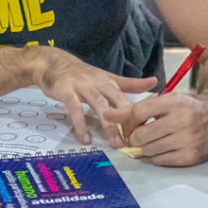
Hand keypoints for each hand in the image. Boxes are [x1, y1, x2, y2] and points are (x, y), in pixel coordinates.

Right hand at [29, 48, 156, 146]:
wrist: (53, 63)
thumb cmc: (82, 75)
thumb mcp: (107, 78)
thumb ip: (129, 84)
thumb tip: (154, 81)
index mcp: (110, 82)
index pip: (127, 99)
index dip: (136, 115)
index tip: (142, 132)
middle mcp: (99, 83)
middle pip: (117, 103)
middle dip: (126, 122)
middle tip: (132, 141)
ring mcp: (82, 86)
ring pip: (99, 106)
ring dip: (108, 126)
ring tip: (114, 143)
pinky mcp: (66, 91)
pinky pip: (75, 109)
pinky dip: (81, 124)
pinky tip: (86, 138)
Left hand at [101, 89, 207, 165]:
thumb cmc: (188, 108)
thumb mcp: (166, 101)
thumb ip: (137, 108)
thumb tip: (107, 115)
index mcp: (173, 102)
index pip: (137, 113)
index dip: (129, 121)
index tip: (132, 124)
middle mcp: (181, 121)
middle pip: (140, 136)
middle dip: (135, 138)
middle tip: (139, 136)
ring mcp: (186, 140)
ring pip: (148, 150)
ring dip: (145, 148)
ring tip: (153, 141)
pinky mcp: (190, 156)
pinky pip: (160, 161)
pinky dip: (156, 157)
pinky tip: (162, 149)